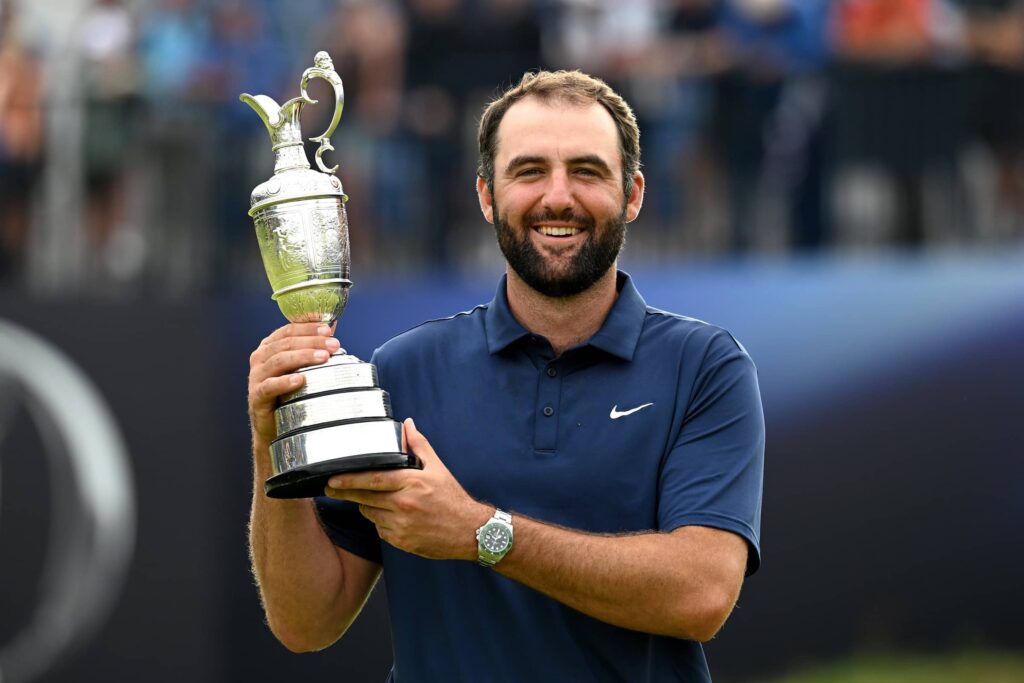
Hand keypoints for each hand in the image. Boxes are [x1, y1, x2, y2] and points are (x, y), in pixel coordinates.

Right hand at [247, 322, 339, 443]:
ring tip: (323, 358)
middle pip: (286, 344)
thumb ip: (313, 345)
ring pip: (279, 361)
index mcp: (270, 346)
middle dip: (312, 342)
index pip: (289, 330)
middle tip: (333, 345)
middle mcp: (260, 358)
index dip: (309, 328)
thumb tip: (332, 324)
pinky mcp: (256, 396)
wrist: (274, 425)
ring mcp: (256, 376)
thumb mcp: (301, 366)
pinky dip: (285, 382)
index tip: (328, 330)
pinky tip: (300, 380)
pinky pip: (269, 386)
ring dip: (303, 357)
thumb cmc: (290, 391)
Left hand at [324, 418, 490, 560]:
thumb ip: (419, 445)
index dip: (349, 479)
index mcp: (412, 483)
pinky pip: (380, 530)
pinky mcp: (402, 542)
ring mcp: (402, 526)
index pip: (373, 479)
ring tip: (371, 499)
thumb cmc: (452, 498)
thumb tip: (408, 425)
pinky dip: (380, 522)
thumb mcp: (437, 468)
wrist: (470, 531)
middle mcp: (404, 504)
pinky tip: (389, 516)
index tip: (332, 478)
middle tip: (331, 488)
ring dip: (367, 506)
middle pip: (364, 498)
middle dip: (346, 492)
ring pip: (370, 514)